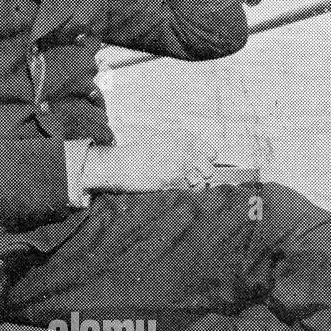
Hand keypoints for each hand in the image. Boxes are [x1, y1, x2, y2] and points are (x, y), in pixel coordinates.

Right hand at [81, 135, 237, 192]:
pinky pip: (189, 191)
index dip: (204, 163)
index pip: (211, 153)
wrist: (119, 164)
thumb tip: (200, 163)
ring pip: (202, 183)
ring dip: (192, 187)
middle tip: (187, 178)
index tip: (195, 167)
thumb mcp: (163, 142)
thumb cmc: (138, 156)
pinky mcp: (173, 179)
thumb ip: (182, 149)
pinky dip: (182, 193)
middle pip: (210, 170)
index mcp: (183, 137)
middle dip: (201, 177)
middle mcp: (185, 148)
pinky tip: (169, 187)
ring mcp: (180, 164)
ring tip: (176, 184)